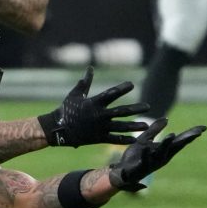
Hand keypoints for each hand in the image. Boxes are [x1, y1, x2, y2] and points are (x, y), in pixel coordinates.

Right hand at [36, 66, 150, 147]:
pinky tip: (135, 139)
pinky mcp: (98, 138)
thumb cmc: (66, 109)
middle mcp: (99, 115)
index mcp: (94, 103)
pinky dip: (125, 139)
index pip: (111, 93)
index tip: (131, 84)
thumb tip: (90, 68)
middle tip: (148, 106)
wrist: (58, 129)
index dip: (122, 88)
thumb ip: (85, 82)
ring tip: (146, 126)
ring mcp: (100, 128)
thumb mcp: (75, 94)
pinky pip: (114, 139)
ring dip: (134, 126)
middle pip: (122, 111)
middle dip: (136, 109)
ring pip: (121, 127)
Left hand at [108, 118, 206, 190]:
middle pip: (176, 147)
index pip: (180, 141)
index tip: (203, 128)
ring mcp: (152, 163)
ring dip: (166, 144)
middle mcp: (162, 157)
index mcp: (164, 150)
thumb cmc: (136, 157)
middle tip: (197, 132)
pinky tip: (148, 148)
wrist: (122, 172)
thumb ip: (154, 130)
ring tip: (172, 134)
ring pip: (161, 153)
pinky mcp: (140, 168)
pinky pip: (144, 161)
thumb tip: (166, 118)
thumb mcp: (144, 140)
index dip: (191, 134)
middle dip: (186, 139)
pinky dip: (146, 154)